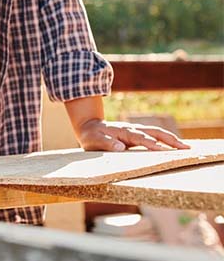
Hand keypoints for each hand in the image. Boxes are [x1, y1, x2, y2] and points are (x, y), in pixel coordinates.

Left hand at [76, 119, 190, 151]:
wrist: (90, 127)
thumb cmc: (91, 136)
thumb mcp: (93, 140)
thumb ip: (105, 143)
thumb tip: (119, 147)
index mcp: (123, 131)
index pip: (139, 138)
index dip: (150, 144)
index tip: (161, 150)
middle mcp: (132, 130)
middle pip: (154, 132)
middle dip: (169, 140)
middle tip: (185, 148)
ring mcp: (136, 132)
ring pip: (157, 133)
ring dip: (171, 139)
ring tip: (186, 147)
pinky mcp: (137, 136)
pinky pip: (154, 137)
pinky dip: (166, 140)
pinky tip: (175, 147)